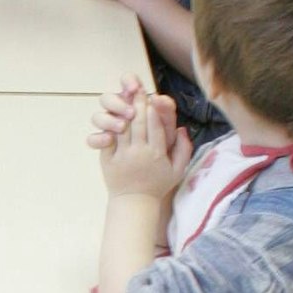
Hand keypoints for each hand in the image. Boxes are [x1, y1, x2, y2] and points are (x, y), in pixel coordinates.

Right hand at [85, 74, 162, 146]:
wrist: (158, 172)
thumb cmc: (163, 145)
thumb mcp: (168, 127)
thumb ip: (166, 110)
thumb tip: (157, 98)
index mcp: (134, 102)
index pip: (126, 82)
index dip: (128, 81)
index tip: (136, 88)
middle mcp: (118, 112)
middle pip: (107, 98)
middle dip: (119, 104)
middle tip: (131, 113)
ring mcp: (109, 128)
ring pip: (97, 117)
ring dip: (108, 120)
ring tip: (122, 127)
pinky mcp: (103, 145)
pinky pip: (92, 139)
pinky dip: (98, 138)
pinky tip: (109, 140)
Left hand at [94, 84, 191, 199]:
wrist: (134, 202)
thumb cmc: (158, 184)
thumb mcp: (178, 170)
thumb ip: (184, 149)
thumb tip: (182, 128)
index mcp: (157, 155)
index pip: (156, 127)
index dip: (154, 110)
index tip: (153, 97)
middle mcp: (139, 153)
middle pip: (139, 123)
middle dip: (139, 104)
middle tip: (139, 91)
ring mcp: (122, 155)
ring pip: (124, 127)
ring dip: (125, 110)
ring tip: (127, 97)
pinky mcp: (108, 157)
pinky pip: (109, 137)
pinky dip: (111, 124)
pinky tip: (114, 113)